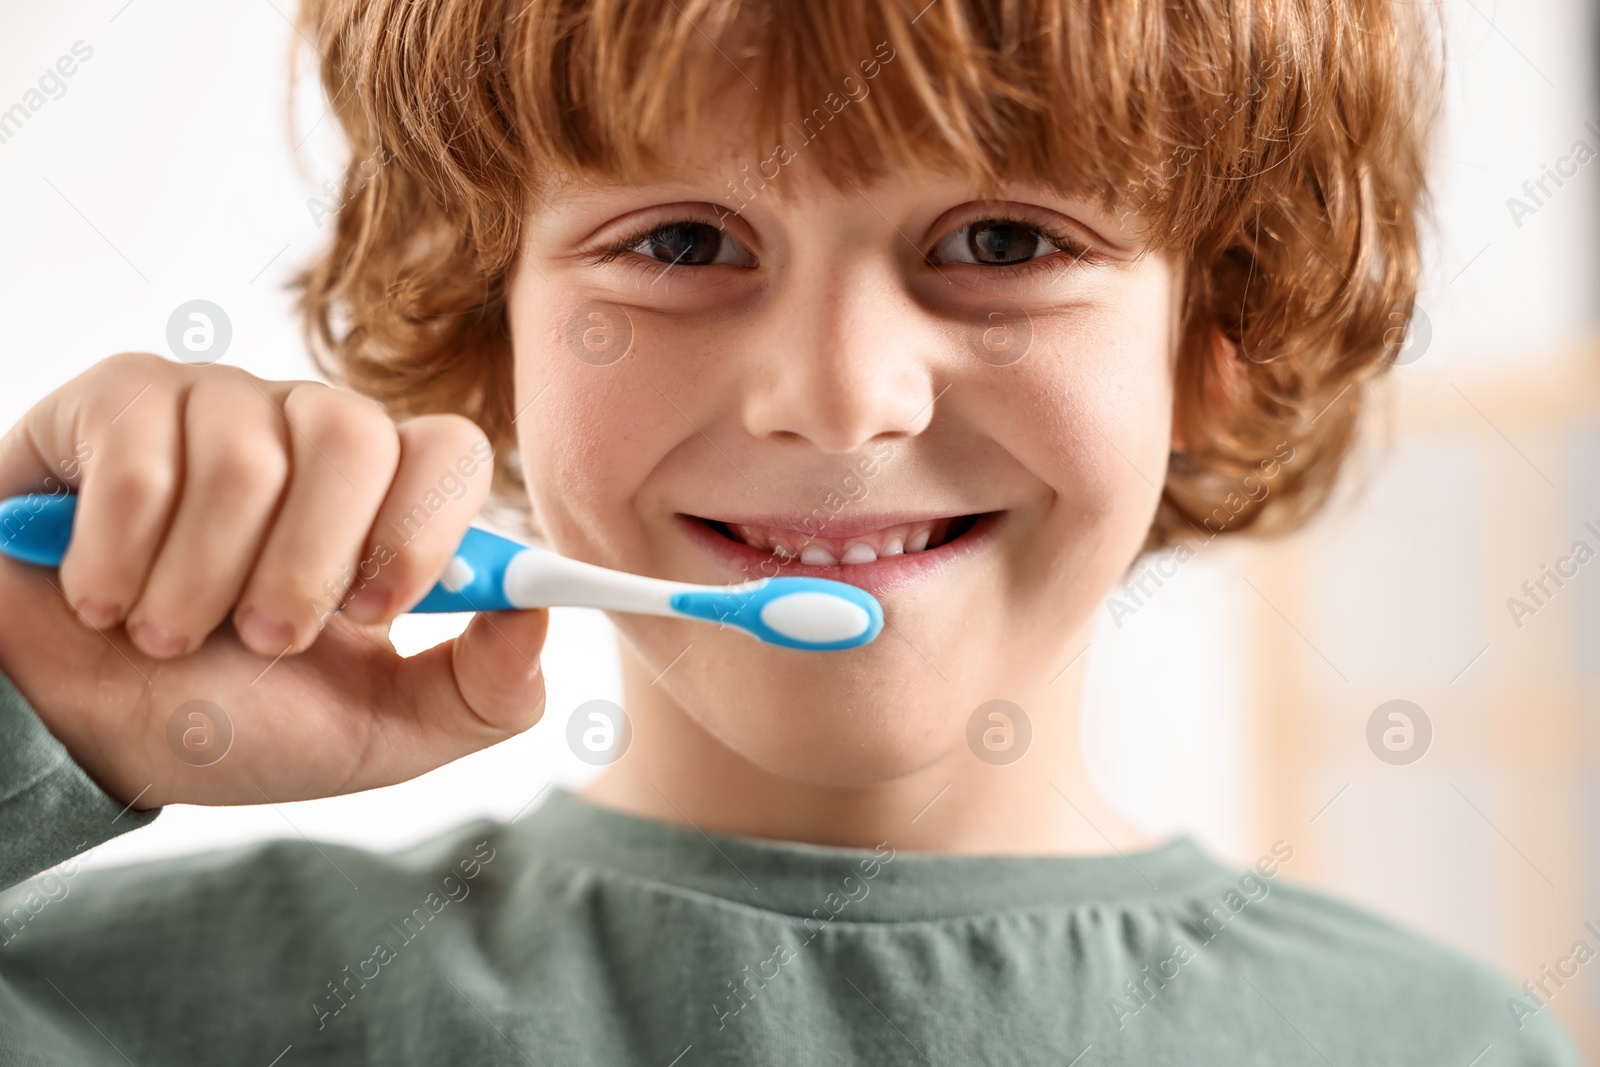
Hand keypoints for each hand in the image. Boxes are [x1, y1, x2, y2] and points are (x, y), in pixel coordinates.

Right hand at [0, 352, 547, 808]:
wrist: (74, 731)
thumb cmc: (228, 721)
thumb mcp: (378, 732)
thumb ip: (484, 692)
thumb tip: (540, 616)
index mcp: (383, 502)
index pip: (451, 452)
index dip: (422, 529)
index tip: (374, 612)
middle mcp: (309, 436)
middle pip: (354, 433)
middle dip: (303, 565)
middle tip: (260, 640)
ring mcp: (217, 408)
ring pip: (243, 458)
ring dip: (198, 587)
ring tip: (166, 636)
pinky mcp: (118, 403)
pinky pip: (141, 462)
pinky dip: (118, 562)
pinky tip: (102, 599)